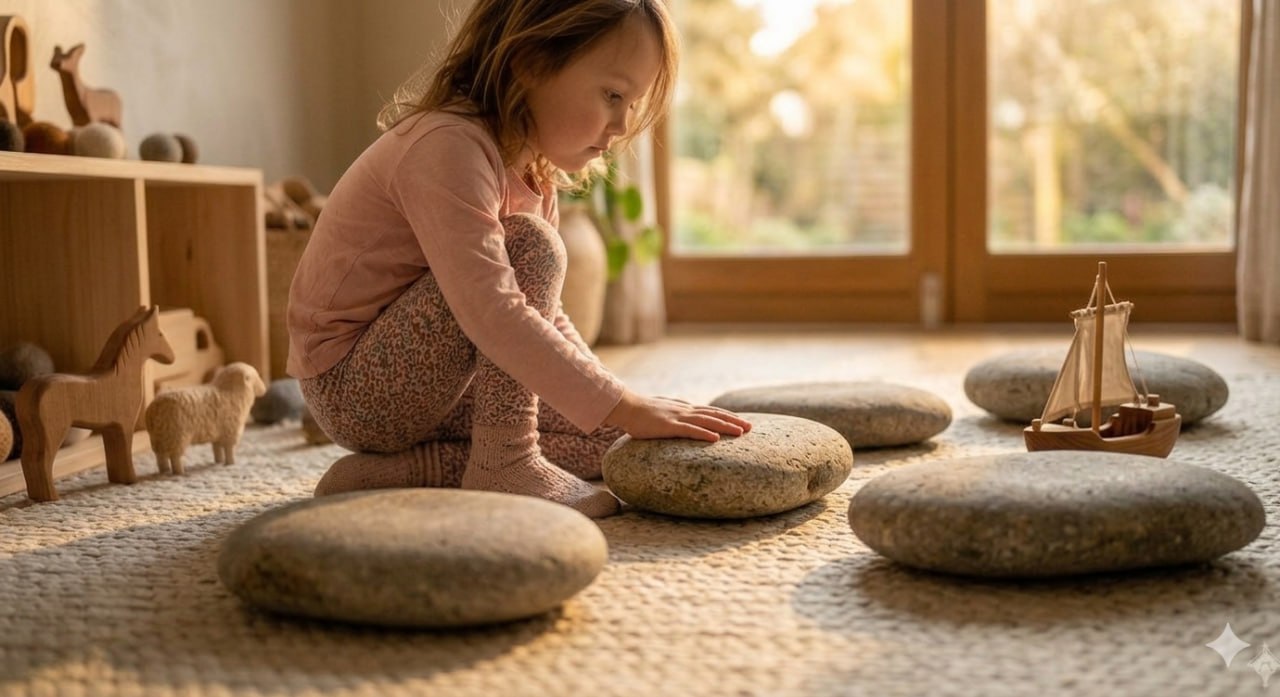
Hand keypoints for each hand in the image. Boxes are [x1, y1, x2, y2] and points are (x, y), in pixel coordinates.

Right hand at [604, 389, 752, 441]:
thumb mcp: (664, 413)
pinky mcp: (669, 426)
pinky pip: (690, 430)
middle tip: (751, 427)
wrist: (626, 407)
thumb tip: (685, 423)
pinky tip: (716, 439)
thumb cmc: (642, 413)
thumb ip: (676, 417)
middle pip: (715, 415)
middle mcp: (685, 410)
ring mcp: (678, 417)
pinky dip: (704, 434)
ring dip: (725, 427)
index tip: (742, 422)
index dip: (728, 416)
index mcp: (684, 408)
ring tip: (741, 432)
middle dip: (734, 421)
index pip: (711, 411)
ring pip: (707, 422)